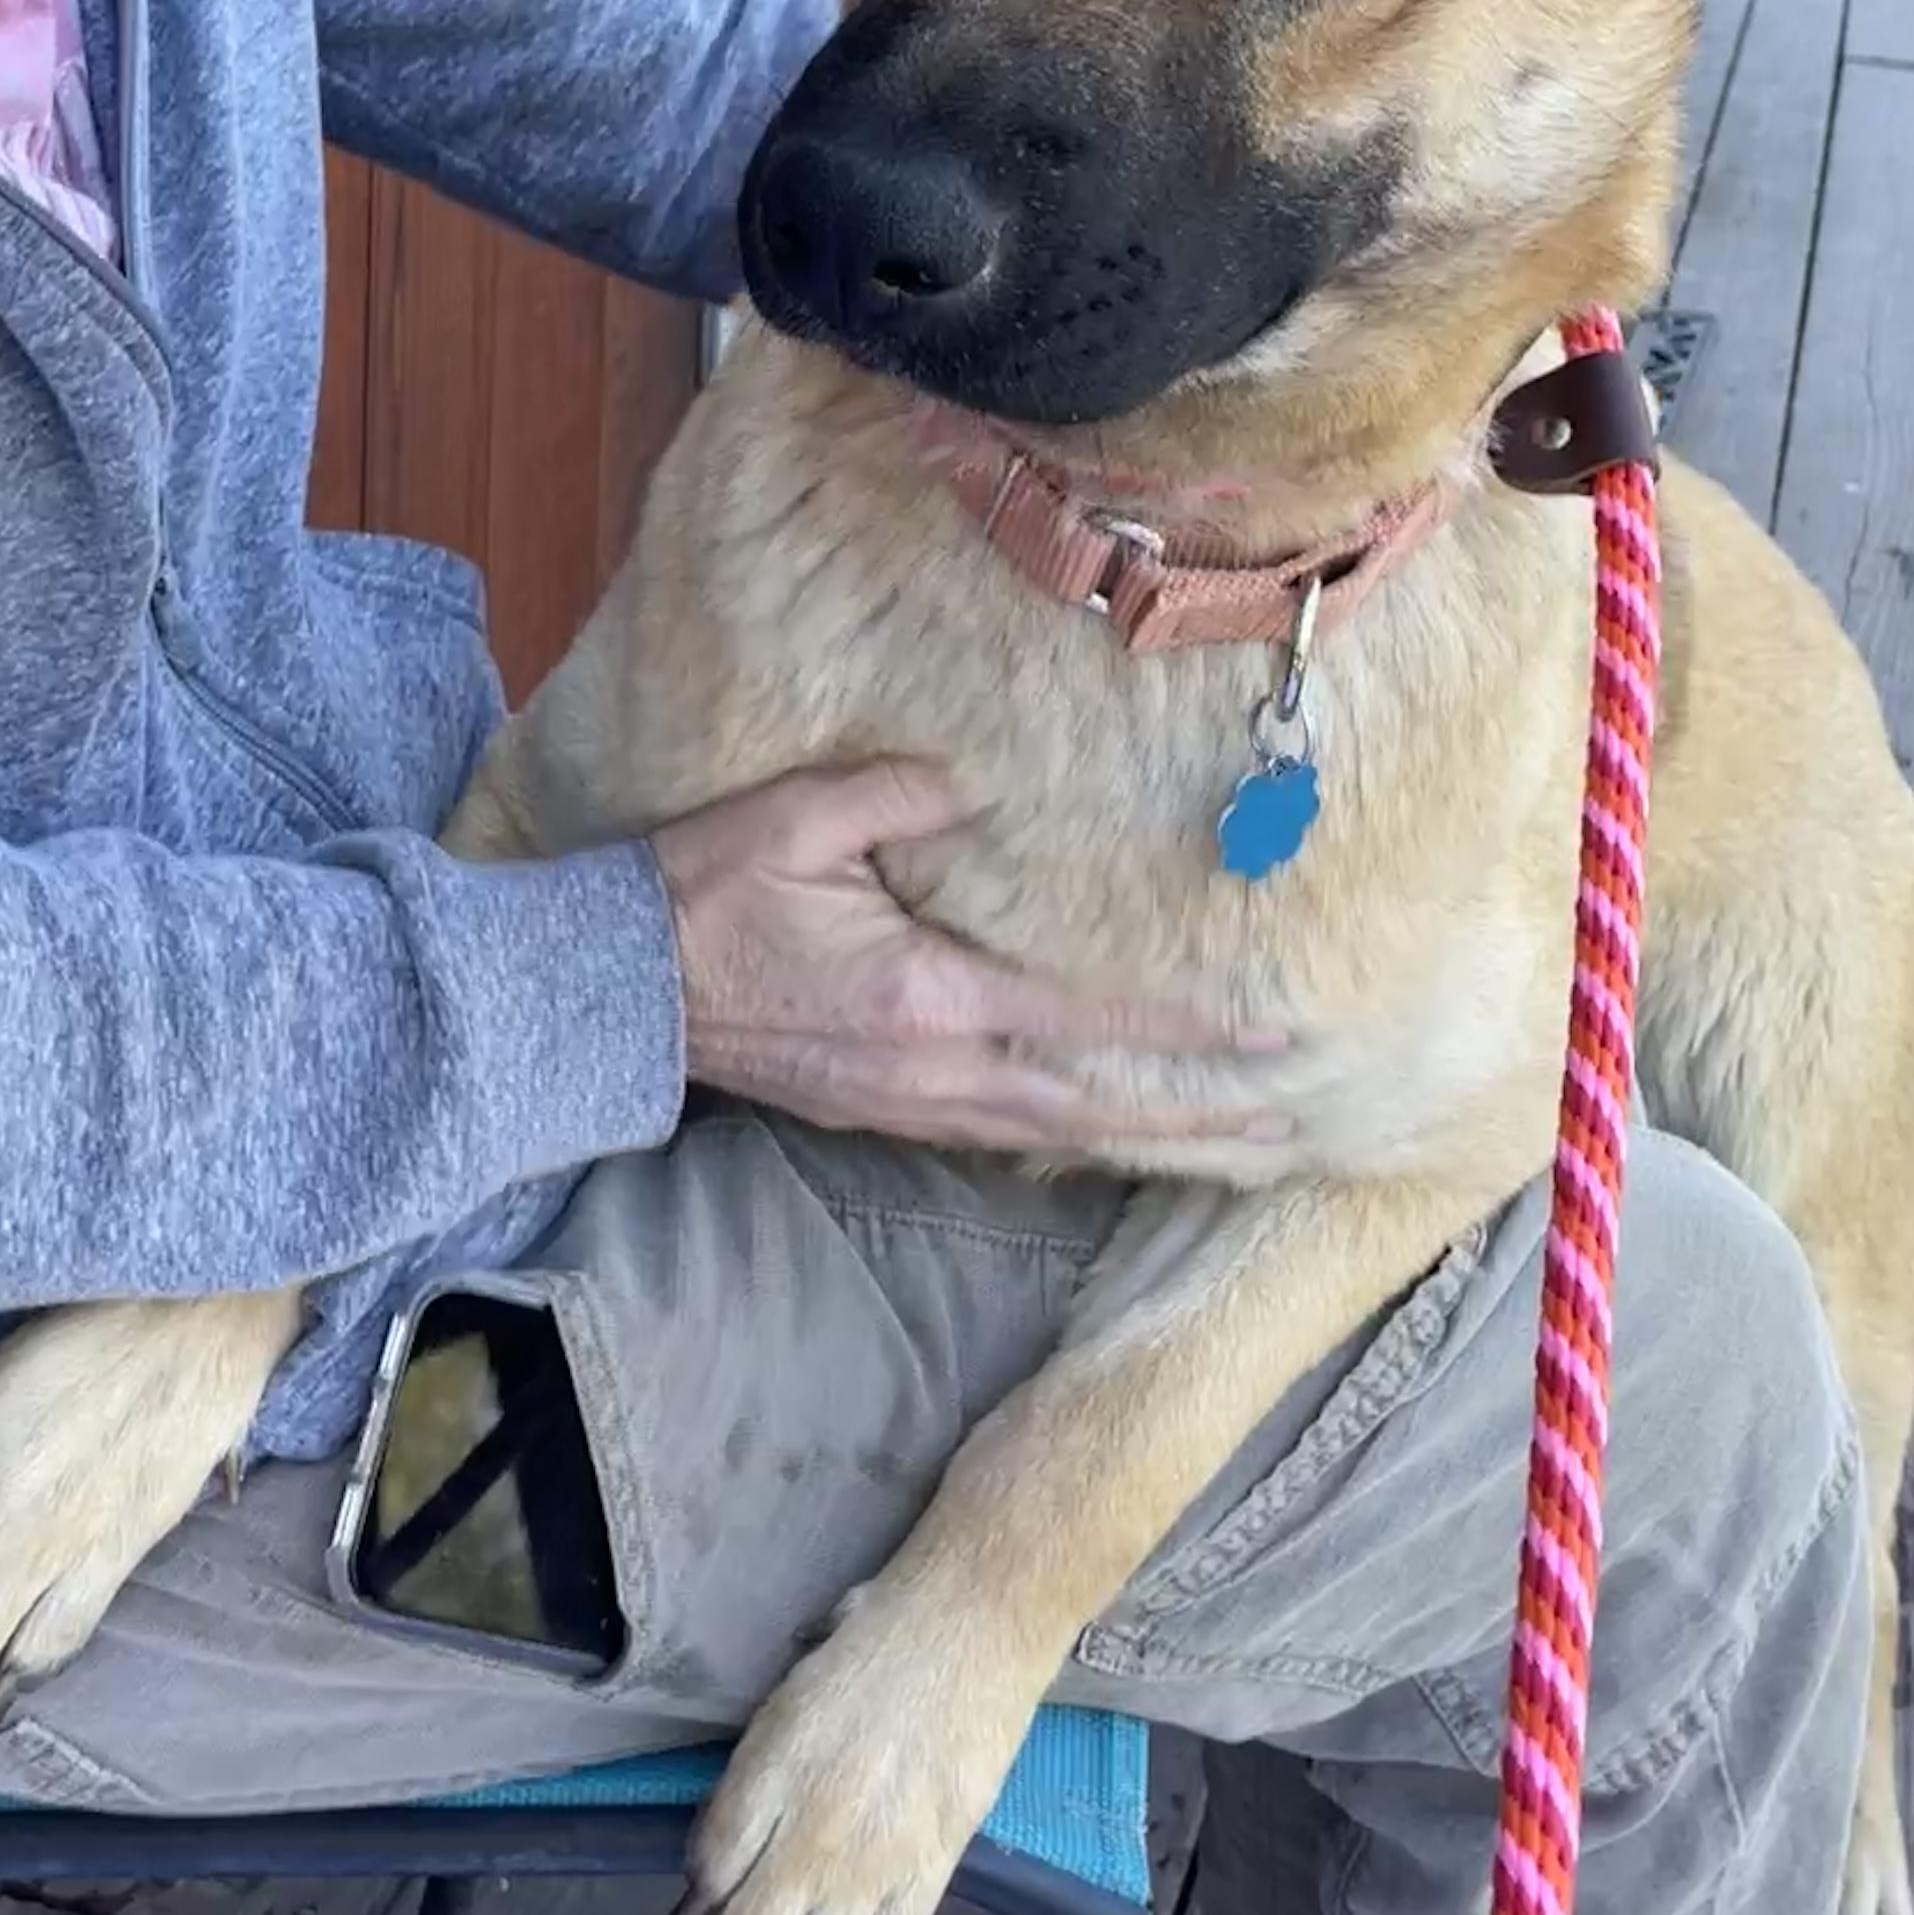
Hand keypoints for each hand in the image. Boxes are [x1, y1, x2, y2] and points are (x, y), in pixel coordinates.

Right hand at [651, 759, 1250, 1155]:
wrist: (615, 989)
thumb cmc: (701, 894)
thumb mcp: (795, 816)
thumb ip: (896, 795)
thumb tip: (977, 778)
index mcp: (925, 997)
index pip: (1084, 1019)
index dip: (1183, 1030)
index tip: (1266, 1032)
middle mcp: (931, 1071)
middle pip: (1093, 1106)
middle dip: (1202, 1111)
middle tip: (1298, 1114)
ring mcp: (905, 1105)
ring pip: (1053, 1133)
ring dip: (1148, 1133)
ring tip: (1234, 1136)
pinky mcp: (877, 1112)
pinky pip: (1000, 1135)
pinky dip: (1069, 1135)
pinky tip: (1107, 1127)